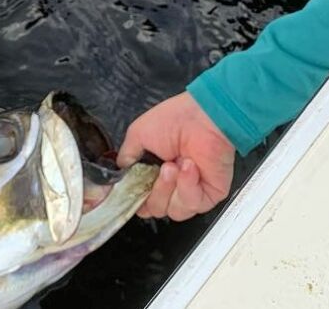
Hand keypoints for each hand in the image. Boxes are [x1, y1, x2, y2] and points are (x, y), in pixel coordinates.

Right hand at [116, 91, 234, 220]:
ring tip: (174, 165)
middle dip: (154, 190)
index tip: (132, 189)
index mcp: (154, 170)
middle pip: (153, 209)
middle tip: (159, 168)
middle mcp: (172, 183)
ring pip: (171, 211)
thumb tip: (120, 177)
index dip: (135, 198)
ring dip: (169, 187)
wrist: (204, 117)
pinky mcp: (208, 195)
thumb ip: (125, 160)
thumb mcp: (137, 134)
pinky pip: (191, 204)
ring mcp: (189, 190)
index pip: (140, 199)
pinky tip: (189, 166)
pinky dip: (187, 185)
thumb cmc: (177, 119)